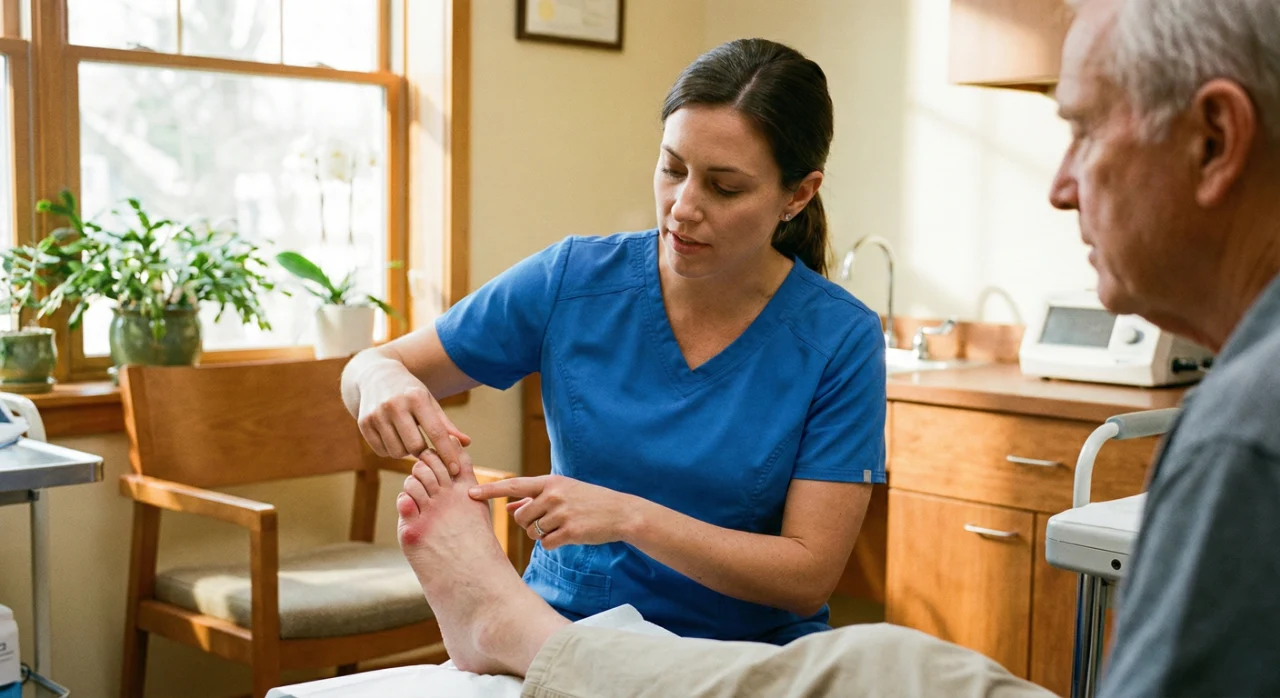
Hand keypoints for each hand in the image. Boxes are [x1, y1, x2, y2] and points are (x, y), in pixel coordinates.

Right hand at [355, 362, 469, 470]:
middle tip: (424, 447)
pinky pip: (381, 451)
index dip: (447, 453)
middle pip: (414, 446)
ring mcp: (377, 414)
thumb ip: (446, 425)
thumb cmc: (409, 391)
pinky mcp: (363, 423)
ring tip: (407, 438)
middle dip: (422, 452)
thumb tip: (467, 443)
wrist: (375, 375)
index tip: (455, 469)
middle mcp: (395, 405)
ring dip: (405, 452)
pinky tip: (393, 437)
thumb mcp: (429, 401)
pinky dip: (390, 450)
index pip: (436, 432)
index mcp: (417, 398)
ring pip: (397, 452)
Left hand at [468, 476, 641, 550]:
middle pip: (520, 517)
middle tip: (546, 521)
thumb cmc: (588, 501)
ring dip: (541, 534)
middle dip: (527, 524)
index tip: (470, 493)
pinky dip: (554, 543)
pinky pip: (547, 543)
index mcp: (550, 482)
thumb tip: (508, 507)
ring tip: (560, 526)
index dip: (491, 490)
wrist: (620, 512)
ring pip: (532, 532)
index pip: (514, 485)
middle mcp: (553, 495)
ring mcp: (562, 513)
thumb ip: (534, 499)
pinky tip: (568, 535)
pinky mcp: (570, 531)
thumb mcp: (562, 492)